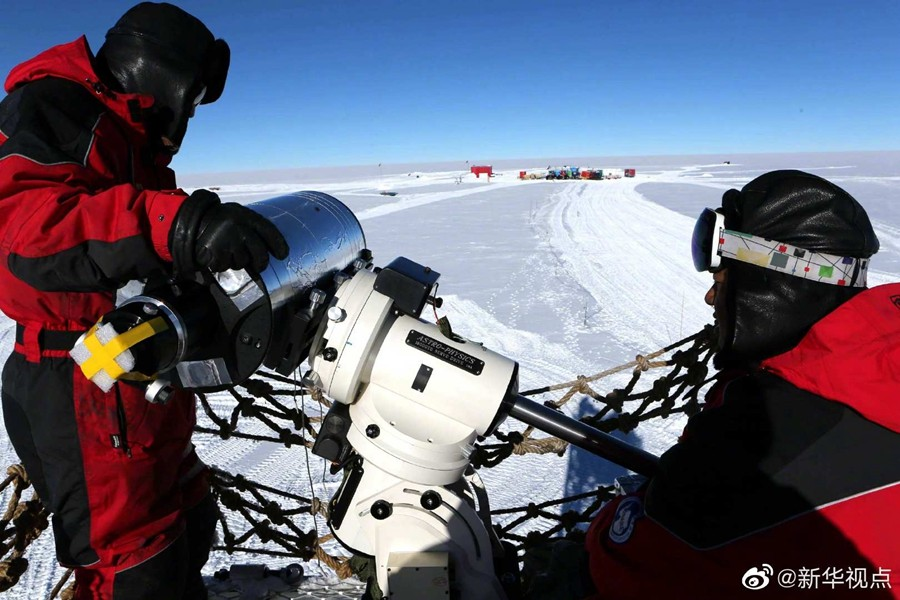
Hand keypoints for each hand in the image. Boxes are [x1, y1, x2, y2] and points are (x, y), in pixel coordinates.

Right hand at [170, 189, 288, 273]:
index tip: (282, 255)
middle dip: (261, 262)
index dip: (278, 244)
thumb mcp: (238, 216)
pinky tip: (217, 253)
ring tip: (228, 250)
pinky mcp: (214, 252)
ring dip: (237, 261)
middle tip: (259, 265)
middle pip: (259, 254)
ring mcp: (226, 240)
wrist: (191, 221)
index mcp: (245, 216)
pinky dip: (222, 264)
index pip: (269, 231)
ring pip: (242, 262)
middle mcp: (238, 227)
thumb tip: (272, 251)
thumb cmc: (221, 221)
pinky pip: (225, 266)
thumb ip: (253, 229)